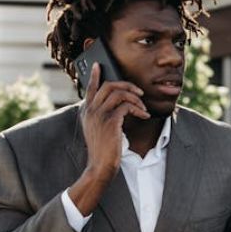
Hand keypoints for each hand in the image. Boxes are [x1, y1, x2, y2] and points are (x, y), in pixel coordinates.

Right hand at [81, 61, 146, 179]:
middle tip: (138, 91)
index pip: (89, 89)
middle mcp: (91, 110)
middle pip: (108, 85)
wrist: (100, 166)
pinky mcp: (110, 121)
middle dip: (126, 85)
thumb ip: (101, 116)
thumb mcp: (97, 130)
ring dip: (135, 98)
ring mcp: (99, 115)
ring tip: (143, 106)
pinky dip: (138, 108)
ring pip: (119, 93)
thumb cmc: (102, 150)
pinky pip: (126, 106)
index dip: (94, 76)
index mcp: (86, 111)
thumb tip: (117, 104)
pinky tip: (144, 115)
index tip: (98, 65)